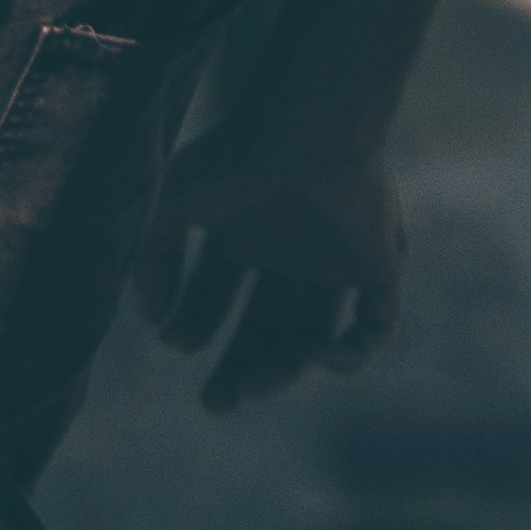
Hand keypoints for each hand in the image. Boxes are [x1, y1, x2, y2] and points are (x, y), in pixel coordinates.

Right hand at [134, 120, 401, 413]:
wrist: (309, 125)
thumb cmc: (238, 155)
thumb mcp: (172, 205)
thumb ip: (153, 259)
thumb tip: (150, 319)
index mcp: (245, 234)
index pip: (216, 297)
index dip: (194, 325)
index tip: (176, 342)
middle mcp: (291, 252)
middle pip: (265, 329)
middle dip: (240, 368)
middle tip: (216, 404)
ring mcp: (337, 261)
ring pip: (314, 335)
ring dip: (286, 369)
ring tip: (256, 383)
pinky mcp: (380, 264)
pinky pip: (375, 326)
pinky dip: (353, 353)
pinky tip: (319, 359)